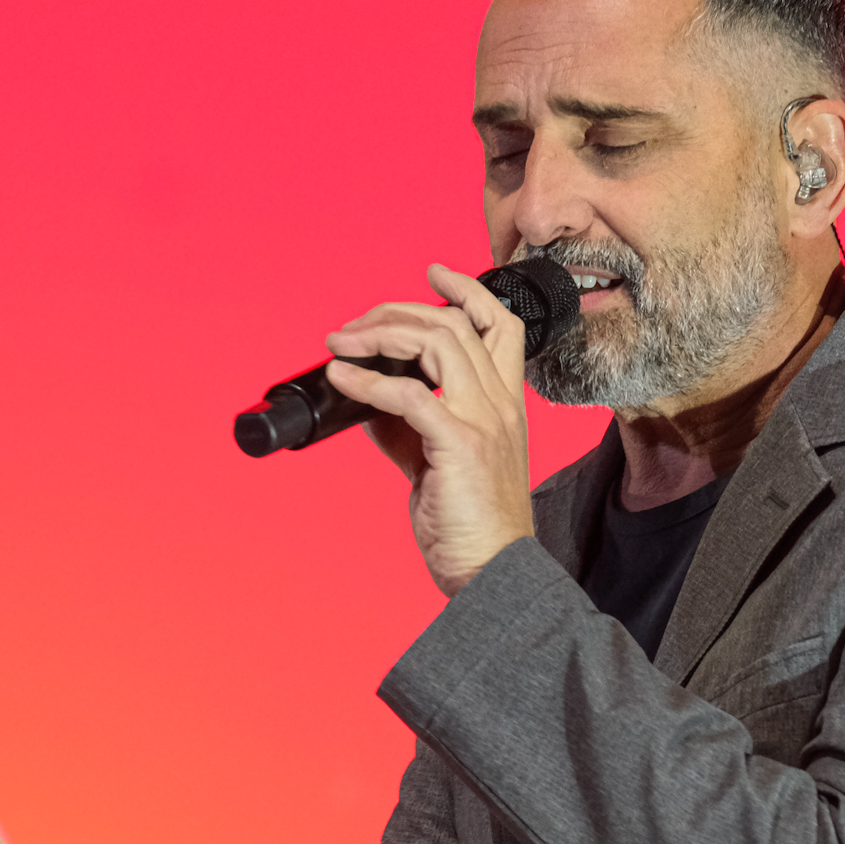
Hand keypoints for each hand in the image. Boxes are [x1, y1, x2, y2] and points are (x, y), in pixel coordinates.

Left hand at [323, 262, 535, 595]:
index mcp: (503, 404)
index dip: (468, 291)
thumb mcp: (437, 463)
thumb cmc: (469, 524)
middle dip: (397, 312)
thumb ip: (407, 426)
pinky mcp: (459, 443)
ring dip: (379, 334)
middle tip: (353, 324)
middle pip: (455, 323)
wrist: (491, 569)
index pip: (499, 325)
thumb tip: (365, 401)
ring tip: (341, 343)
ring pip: (437, 342)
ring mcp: (483, 419)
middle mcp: (500, 403)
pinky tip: (342, 379)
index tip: (433, 273)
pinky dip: (367, 379)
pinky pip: (409, 393)